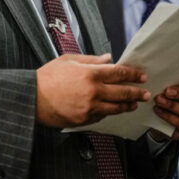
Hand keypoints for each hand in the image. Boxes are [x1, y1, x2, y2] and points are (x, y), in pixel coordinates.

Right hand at [35, 54, 149, 127]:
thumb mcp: (68, 60)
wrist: (32, 98)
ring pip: (115, 108)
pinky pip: (102, 116)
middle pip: (123, 93)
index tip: (141, 76)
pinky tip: (113, 110)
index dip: (133, 74)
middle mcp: (93, 91)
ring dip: (127, 106)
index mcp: (90, 74)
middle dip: (137, 93)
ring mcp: (89, 107)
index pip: (119, 73)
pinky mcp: (84, 120)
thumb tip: (108, 59)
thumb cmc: (47, 78)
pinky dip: (109, 112)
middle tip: (146, 94)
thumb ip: (91, 60)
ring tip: (134, 104)